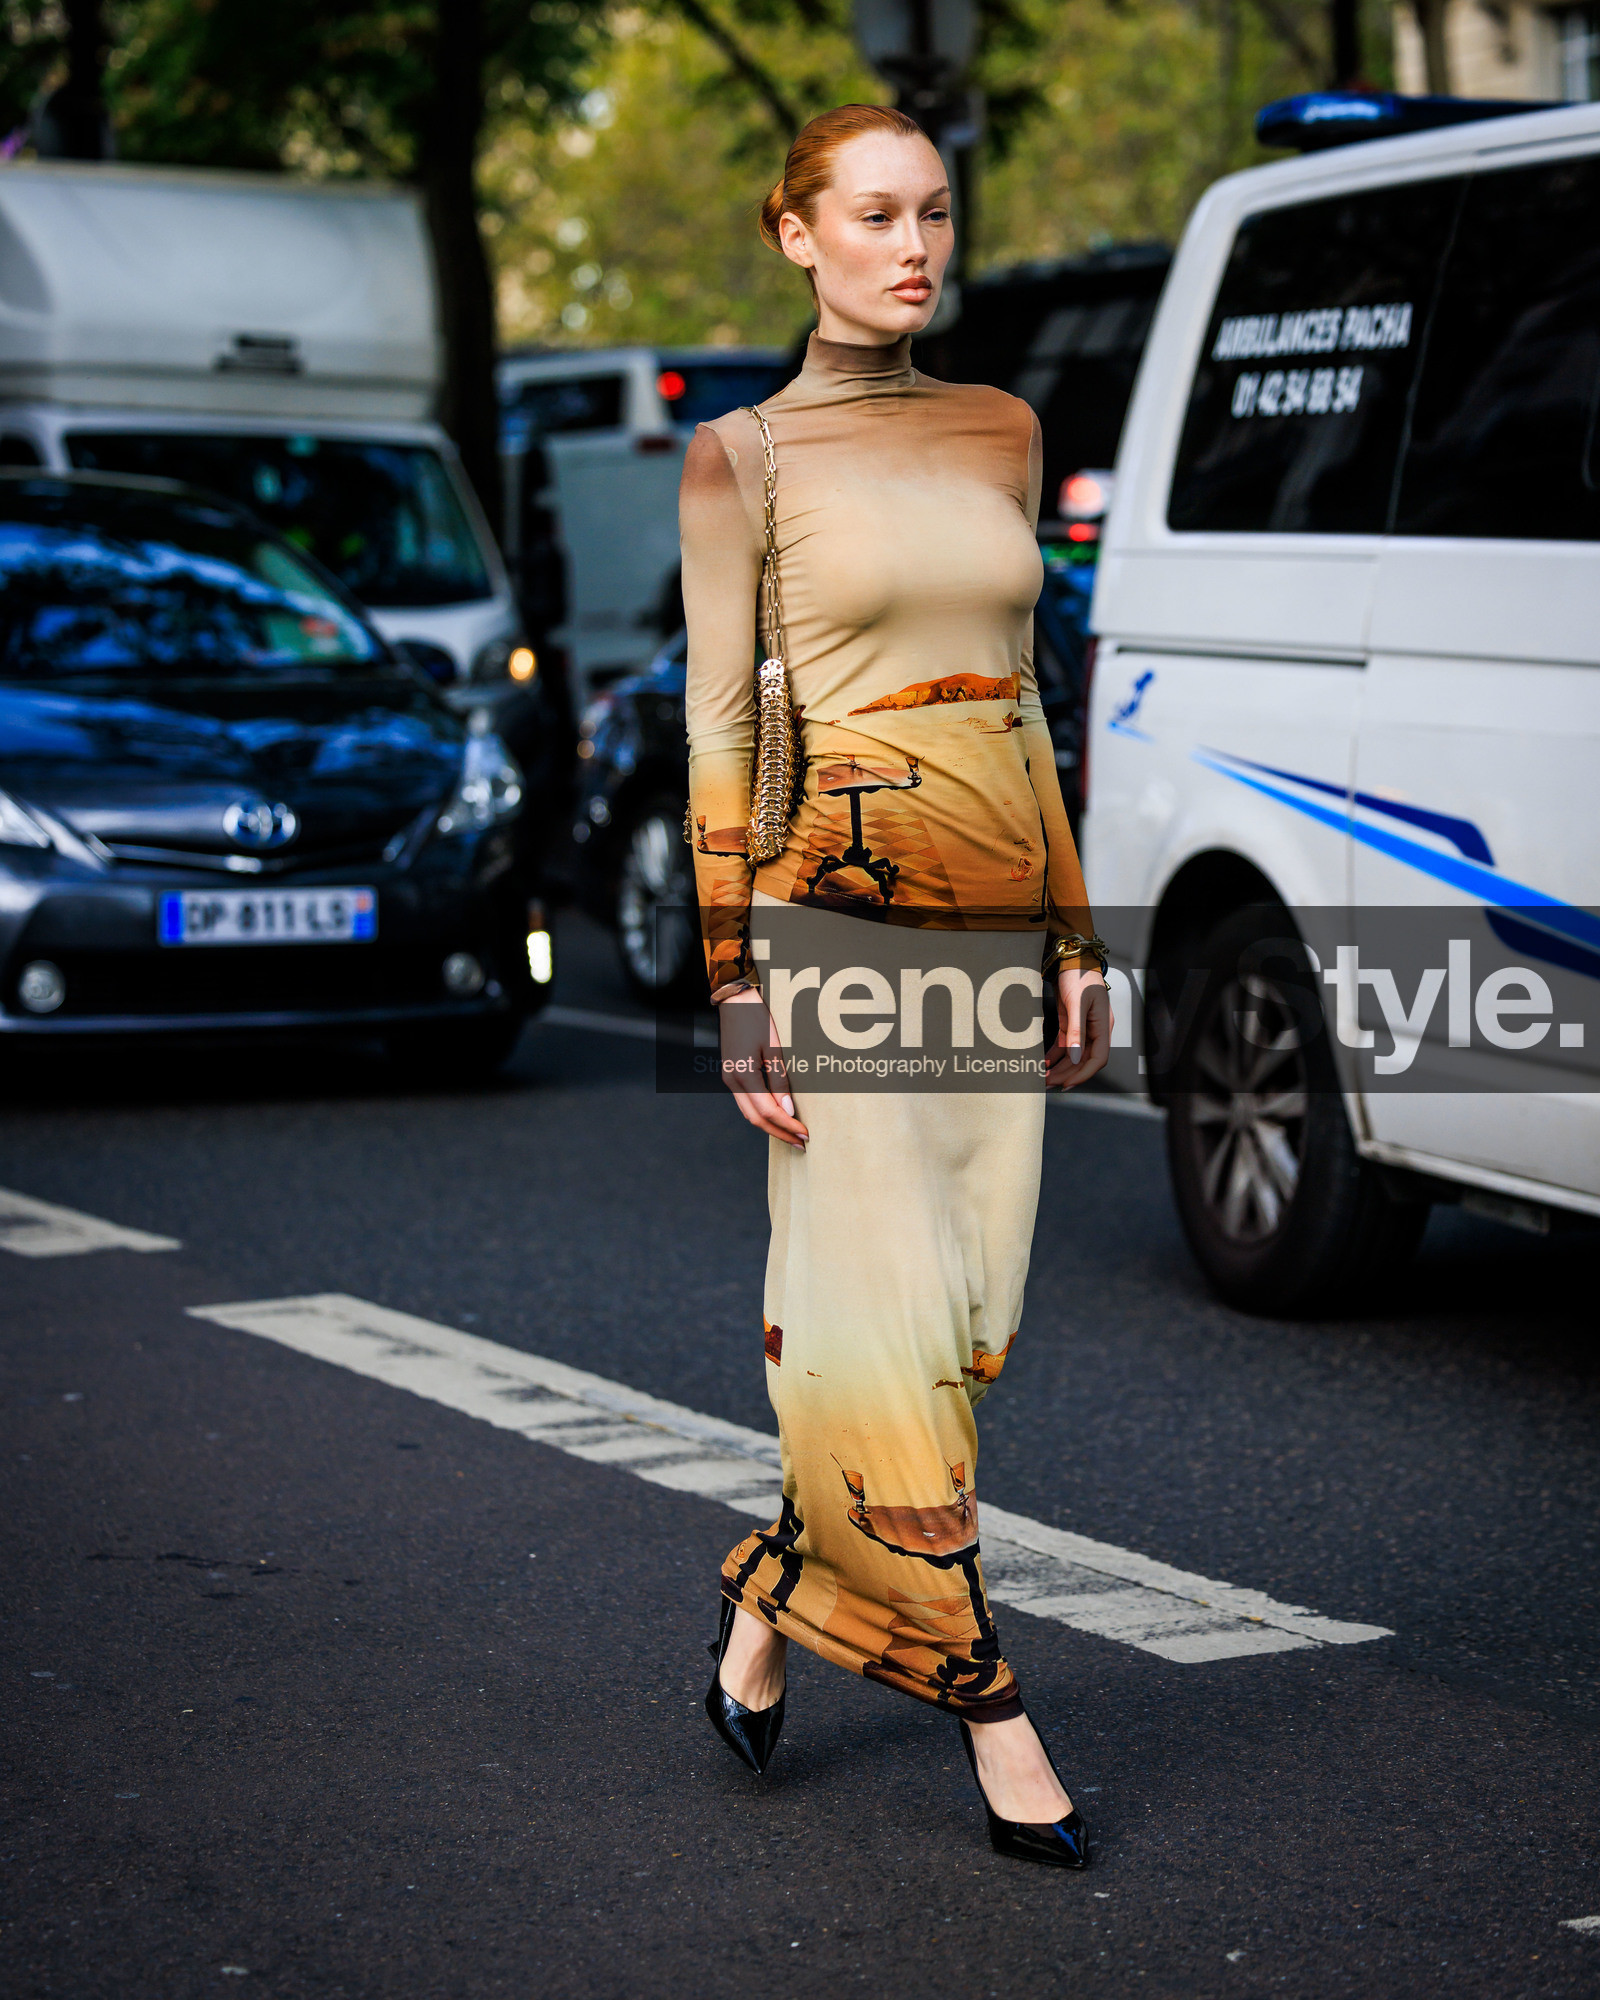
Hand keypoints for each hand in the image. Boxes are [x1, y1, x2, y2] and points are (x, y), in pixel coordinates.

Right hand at [717, 989, 808, 1147]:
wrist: (735, 1000)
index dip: (787, 1126)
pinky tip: (776, 1116)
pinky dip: (761, 1114)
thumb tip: (788, 1111)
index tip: (805, 1134)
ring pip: (749, 1113)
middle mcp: (732, 1081)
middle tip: (801, 1143)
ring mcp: (729, 1079)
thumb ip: (780, 1081)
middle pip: (756, 1119)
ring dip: (770, 1126)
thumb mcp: (774, 1048)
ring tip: (791, 1134)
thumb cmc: (756, 1018)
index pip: (768, 1112)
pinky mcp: (731, 1074)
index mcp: (743, 1075)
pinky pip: (746, 1102)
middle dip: (779, 1133)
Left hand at [1045, 969, 1111, 1090]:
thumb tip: (1075, 1056)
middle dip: (1067, 1074)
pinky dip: (1054, 1055)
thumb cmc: (1080, 976)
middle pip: (1084, 1060)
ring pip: (1073, 1055)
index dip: (1084, 1073)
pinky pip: (1064, 1045)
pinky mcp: (1071, 1023)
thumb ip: (1076, 1031)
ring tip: (1044, 1077)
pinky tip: (1044, 1062)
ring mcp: (1083, 1027)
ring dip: (1060, 1067)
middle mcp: (1095, 1029)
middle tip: (1049, 1083)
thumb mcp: (1077, 1003)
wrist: (1072, 959)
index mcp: (1103, 1026)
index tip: (1067, 1083)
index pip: (1099, 1058)